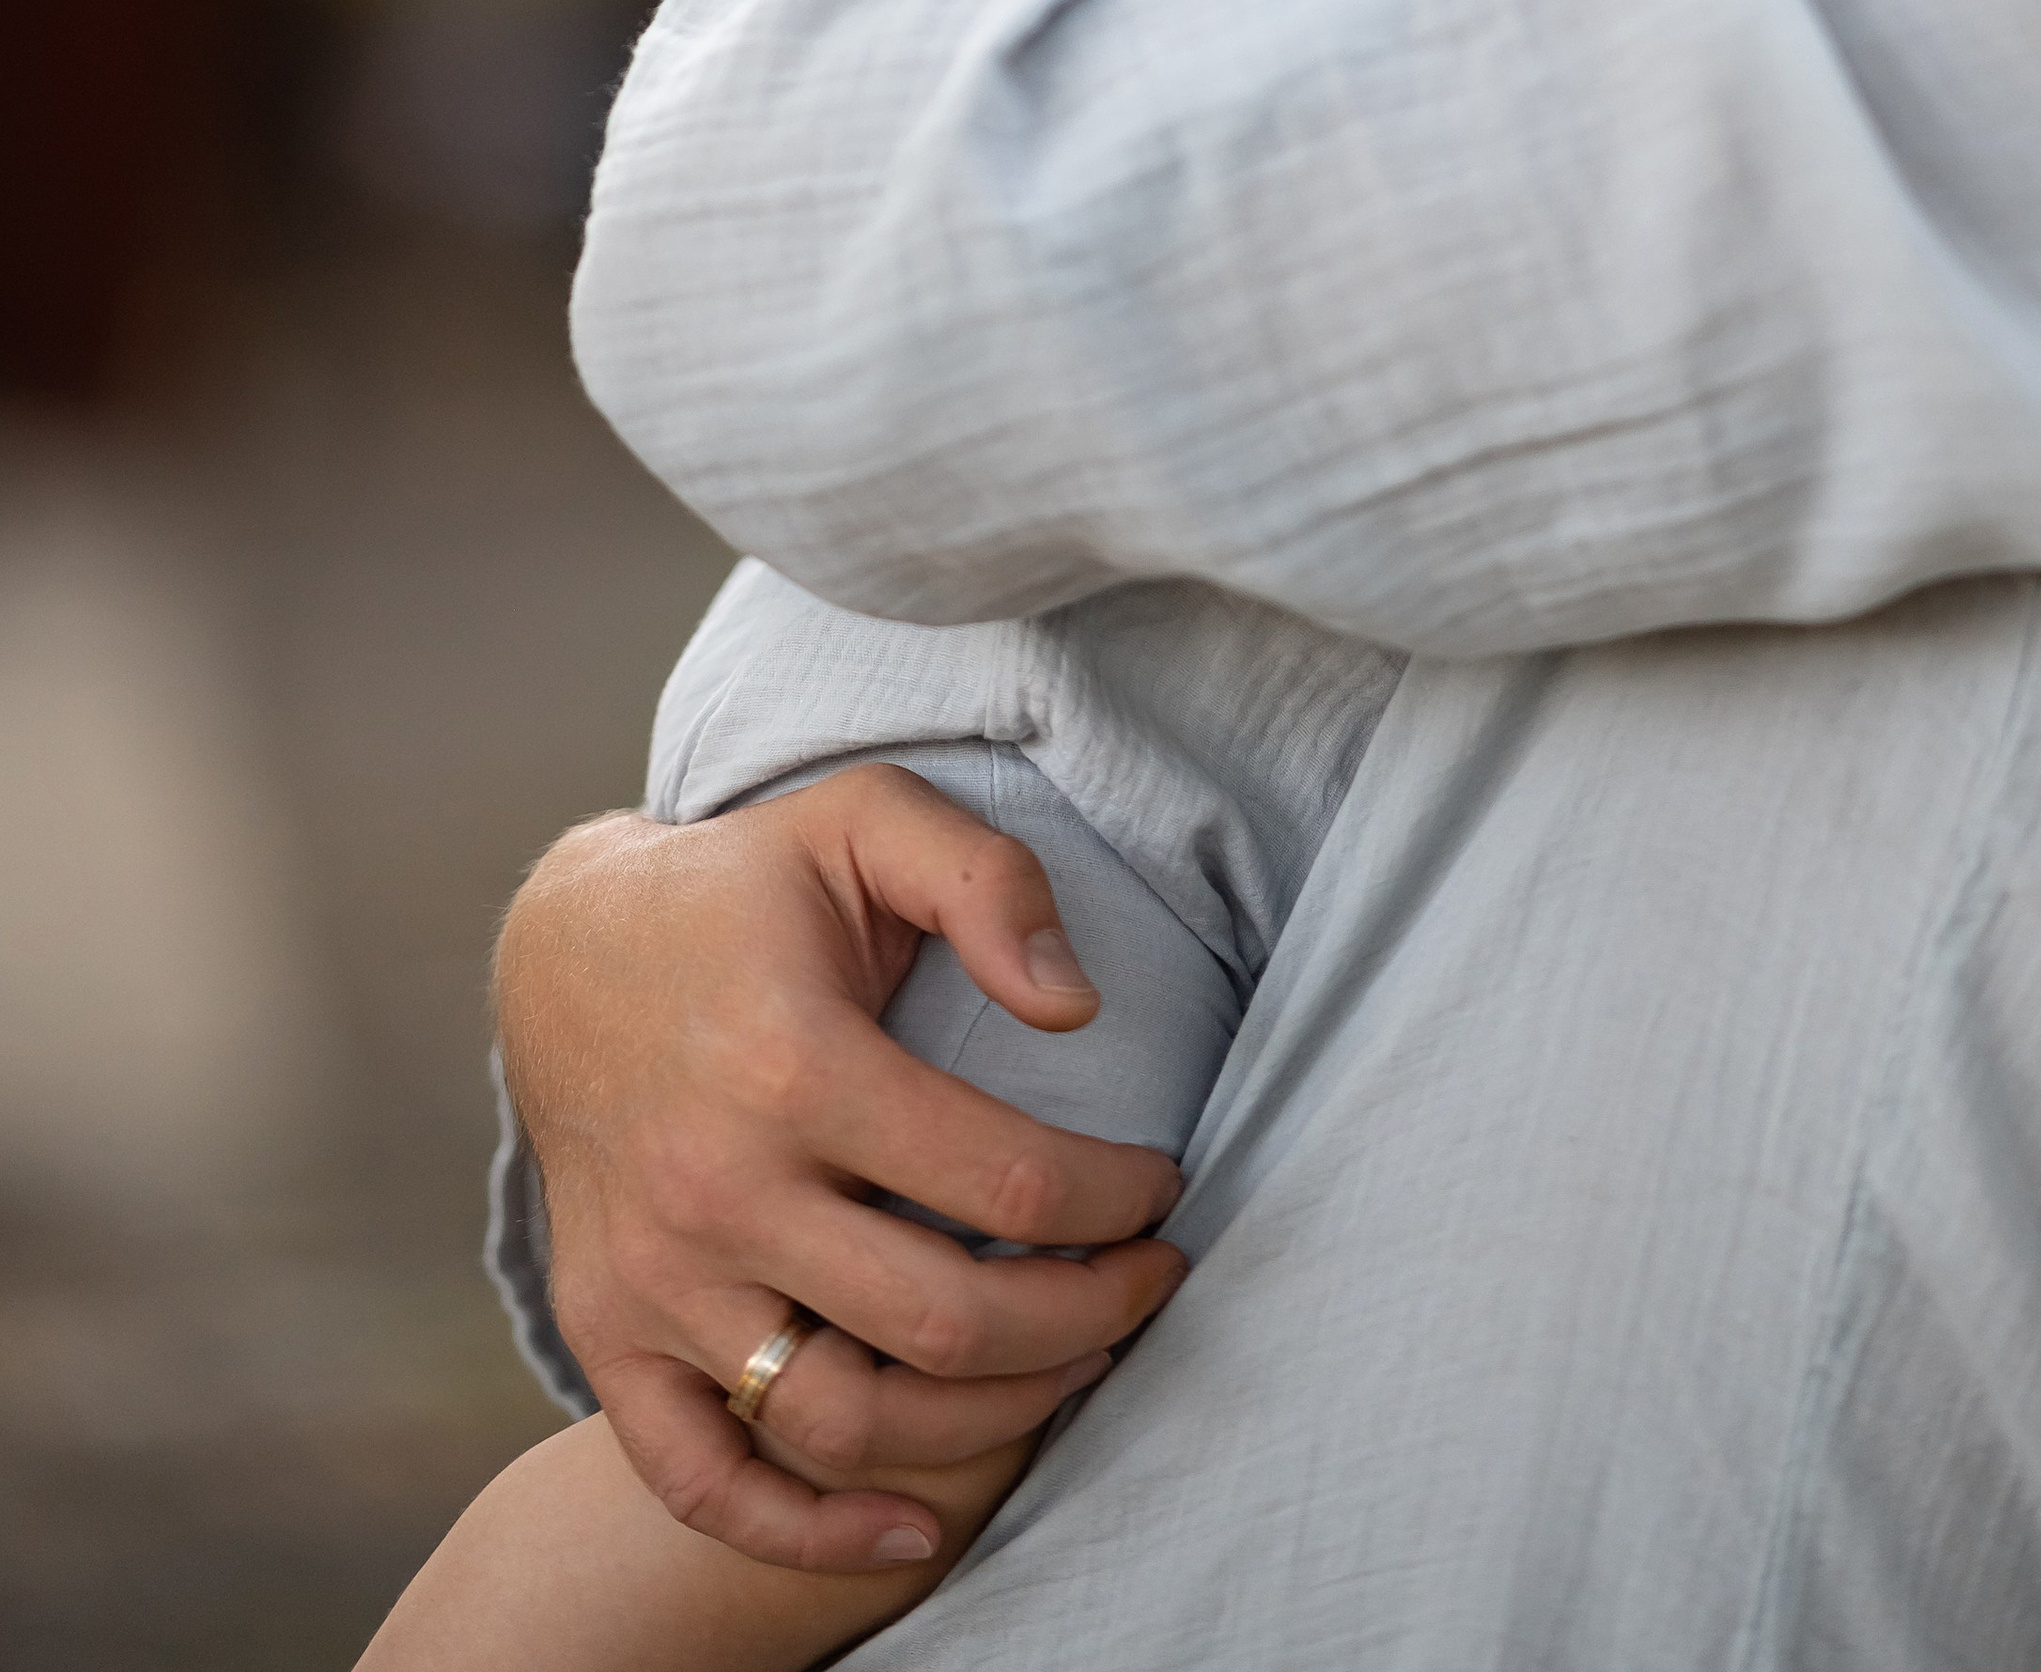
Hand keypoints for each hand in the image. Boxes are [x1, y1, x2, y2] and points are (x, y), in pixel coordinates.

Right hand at [495, 763, 1187, 1573]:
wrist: (567, 952)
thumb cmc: (752, 887)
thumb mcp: (871, 818)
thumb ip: (990, 881)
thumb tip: (1076, 1007)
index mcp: (791, 1063)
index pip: (1005, 1184)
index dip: (1115, 1201)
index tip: (1160, 1185)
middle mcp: (714, 1189)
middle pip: (946, 1324)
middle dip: (1088, 1320)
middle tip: (1151, 1283)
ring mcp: (654, 1279)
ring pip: (848, 1418)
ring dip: (991, 1422)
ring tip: (1077, 1369)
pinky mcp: (607, 1335)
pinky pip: (705, 1481)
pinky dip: (811, 1534)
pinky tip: (916, 1527)